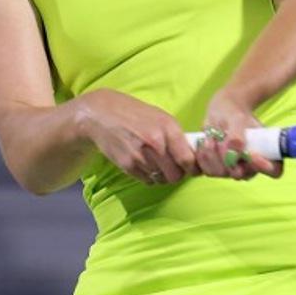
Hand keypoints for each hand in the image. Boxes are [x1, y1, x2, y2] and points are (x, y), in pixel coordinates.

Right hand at [78, 89, 197, 185]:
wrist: (102, 114)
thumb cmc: (134, 114)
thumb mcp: (160, 117)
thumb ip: (176, 136)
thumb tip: (193, 155)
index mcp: (168, 128)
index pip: (188, 159)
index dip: (193, 168)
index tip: (193, 169)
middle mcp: (156, 143)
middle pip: (176, 175)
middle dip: (177, 173)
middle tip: (173, 167)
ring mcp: (141, 156)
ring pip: (162, 179)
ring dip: (162, 175)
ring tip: (156, 162)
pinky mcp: (128, 165)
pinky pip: (148, 180)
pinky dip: (149, 176)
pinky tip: (144, 163)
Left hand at [194, 88, 283, 180]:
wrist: (222, 112)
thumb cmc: (234, 115)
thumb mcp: (238, 119)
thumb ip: (238, 135)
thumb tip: (235, 149)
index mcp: (265, 153)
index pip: (274, 170)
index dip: (264, 167)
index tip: (252, 154)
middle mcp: (250, 166)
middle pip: (242, 175)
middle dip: (230, 158)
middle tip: (222, 139)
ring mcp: (233, 170)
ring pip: (223, 173)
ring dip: (214, 154)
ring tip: (213, 137)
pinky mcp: (217, 169)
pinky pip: (208, 171)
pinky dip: (204, 156)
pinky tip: (205, 143)